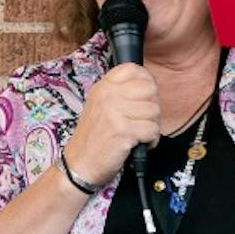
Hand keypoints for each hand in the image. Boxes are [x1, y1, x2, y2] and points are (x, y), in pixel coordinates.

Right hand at [65, 63, 160, 186]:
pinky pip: (153, 130)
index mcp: (103, 87)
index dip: (146, 83)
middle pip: (150, 89)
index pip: (134, 69)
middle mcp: (107, 96)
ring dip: (151, 126)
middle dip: (151, 107)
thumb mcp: (102, 105)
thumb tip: (149, 83)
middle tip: (139, 120)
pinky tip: (137, 143)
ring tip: (135, 133)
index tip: (142, 97)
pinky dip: (150, 140)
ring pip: (154, 111)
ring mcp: (114, 112)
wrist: (80, 163)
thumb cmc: (96, 136)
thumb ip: (121, 92)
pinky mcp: (123, 130)